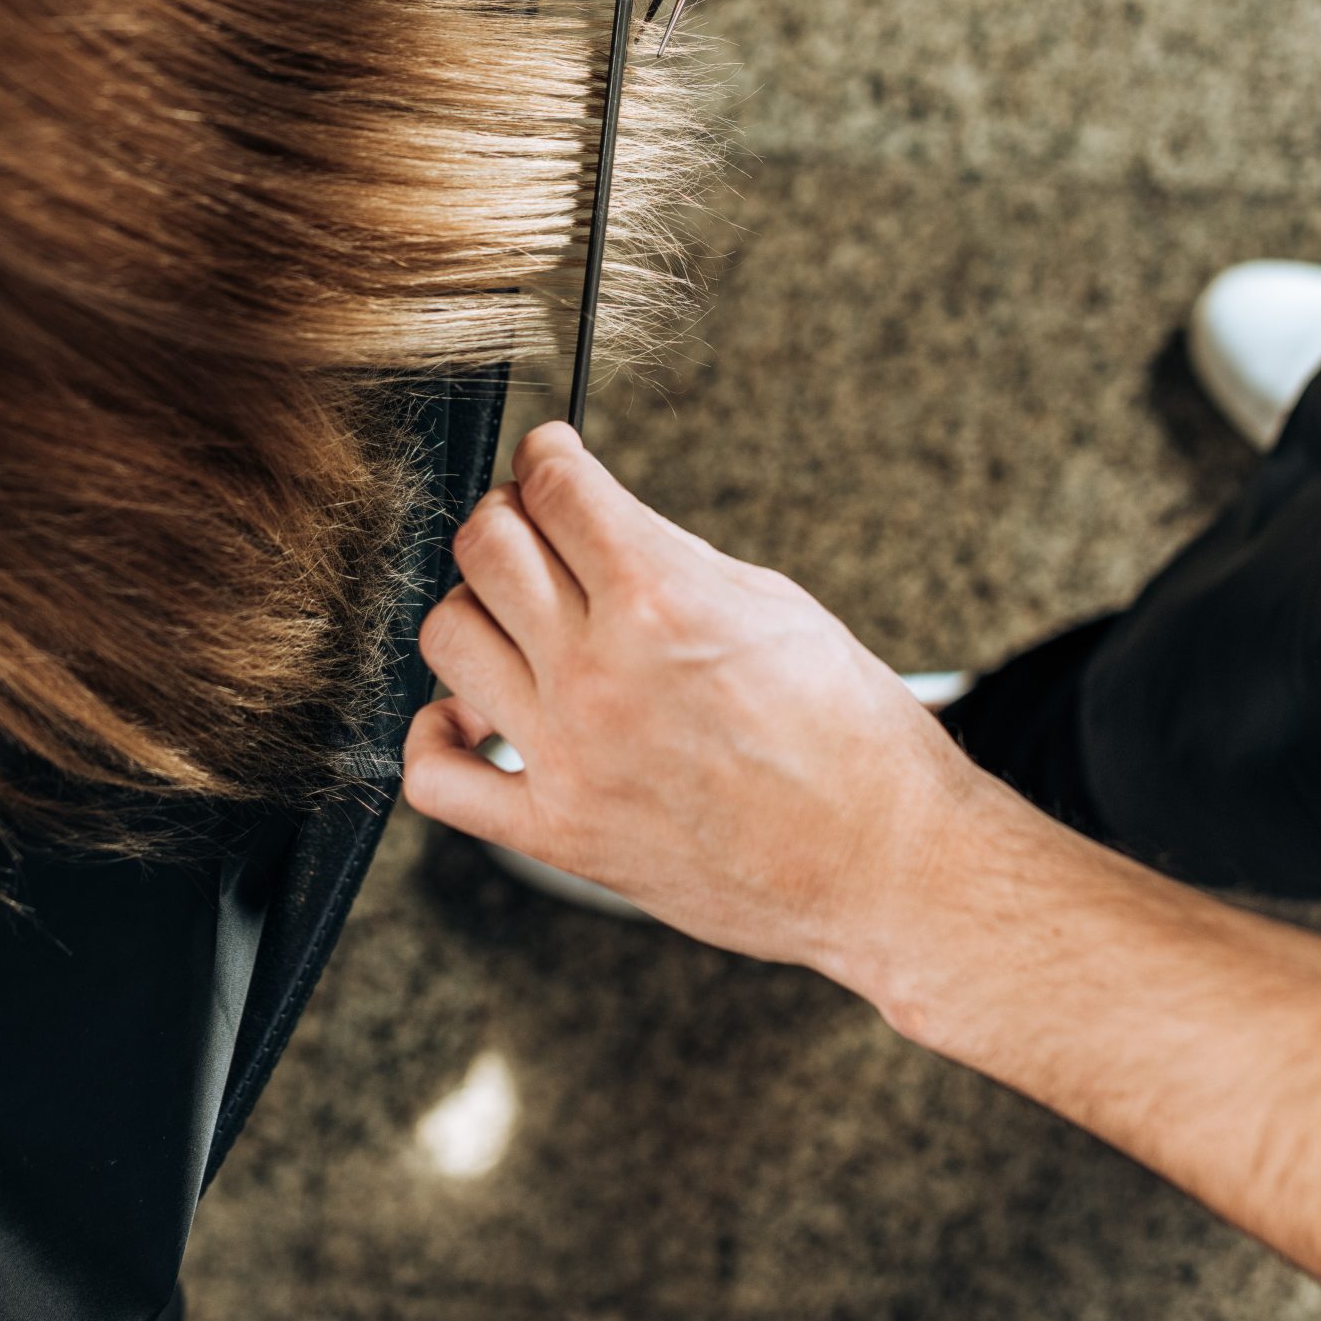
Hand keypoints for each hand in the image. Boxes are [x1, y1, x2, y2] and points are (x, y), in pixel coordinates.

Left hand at [403, 423, 979, 985]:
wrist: (884, 864)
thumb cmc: (854, 738)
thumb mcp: (774, 605)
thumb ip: (669, 556)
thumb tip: (600, 518)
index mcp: (661, 600)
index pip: (552, 487)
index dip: (547, 455)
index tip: (550, 457)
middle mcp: (600, 672)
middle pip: (486, 546)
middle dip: (510, 516)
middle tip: (537, 525)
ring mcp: (568, 756)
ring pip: (448, 637)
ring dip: (477, 610)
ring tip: (517, 618)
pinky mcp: (556, 832)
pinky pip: (436, 776)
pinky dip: (437, 735)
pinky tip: (472, 715)